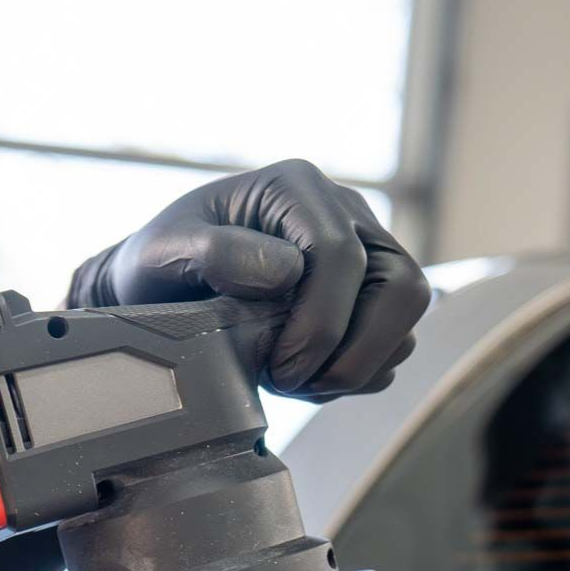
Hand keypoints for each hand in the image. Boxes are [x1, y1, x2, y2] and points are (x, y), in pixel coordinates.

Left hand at [68, 160, 430, 398]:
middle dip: (355, 351)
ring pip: (407, 320)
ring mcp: (368, 256)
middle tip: (297, 382)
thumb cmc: (161, 268)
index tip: (277, 365)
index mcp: (296, 188)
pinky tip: (309, 377)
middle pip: (402, 286)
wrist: (166, 293)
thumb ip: (213, 252)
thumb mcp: (161, 253)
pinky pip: (396, 344)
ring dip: (359, 367)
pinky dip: (359, 374)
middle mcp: (345, 213)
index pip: (340, 253)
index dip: (318, 323)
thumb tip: (286, 271)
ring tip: (297, 381)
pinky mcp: (372, 298)